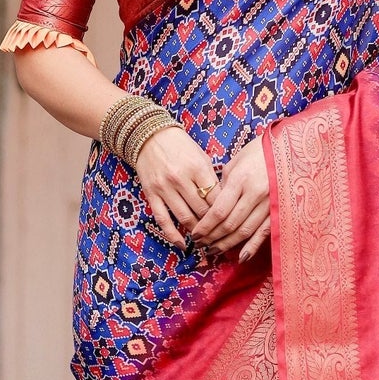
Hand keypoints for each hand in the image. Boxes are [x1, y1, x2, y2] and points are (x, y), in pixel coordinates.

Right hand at [132, 127, 218, 249]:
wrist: (149, 135)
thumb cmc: (180, 146)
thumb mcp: (201, 156)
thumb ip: (212, 179)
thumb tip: (224, 203)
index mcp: (197, 167)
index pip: (216, 197)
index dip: (224, 212)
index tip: (229, 220)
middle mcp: (181, 178)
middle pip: (202, 210)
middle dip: (213, 224)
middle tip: (220, 233)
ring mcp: (164, 188)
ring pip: (185, 218)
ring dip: (197, 231)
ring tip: (205, 239)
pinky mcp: (151, 194)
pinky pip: (163, 220)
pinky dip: (173, 235)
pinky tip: (183, 245)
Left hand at [188, 136, 269, 262]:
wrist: (289, 147)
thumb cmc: (258, 151)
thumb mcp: (236, 162)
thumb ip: (224, 185)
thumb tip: (213, 206)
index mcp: (240, 179)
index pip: (219, 210)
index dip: (205, 226)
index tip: (195, 234)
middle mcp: (255, 193)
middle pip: (230, 223)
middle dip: (213, 237)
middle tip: (201, 244)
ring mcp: (269, 202)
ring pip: (245, 231)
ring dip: (228, 244)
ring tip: (214, 250)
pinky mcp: (279, 209)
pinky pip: (264, 232)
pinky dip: (252, 246)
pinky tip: (241, 257)